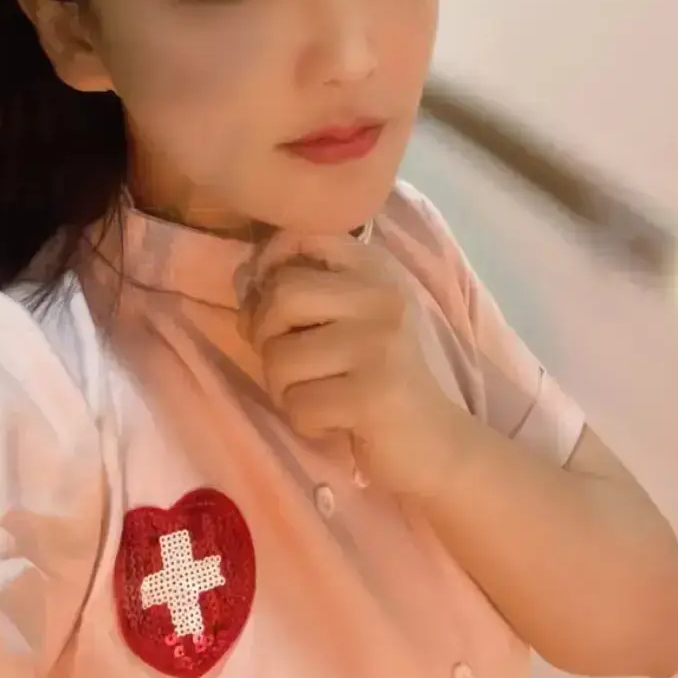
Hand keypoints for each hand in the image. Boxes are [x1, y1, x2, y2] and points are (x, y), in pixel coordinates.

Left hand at [238, 231, 452, 494]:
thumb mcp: (346, 320)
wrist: (434, 442)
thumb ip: (298, 291)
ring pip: (280, 356)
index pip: (302, 234)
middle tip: (290, 364)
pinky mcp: (373, 395)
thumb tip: (243, 277)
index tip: (272, 303)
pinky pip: (298, 404)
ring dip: (284, 389)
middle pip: (281, 295)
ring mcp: (380, 345)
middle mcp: (382, 297)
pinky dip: (306, 422)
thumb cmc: (377, 376)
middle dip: (266, 337)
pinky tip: (337, 421)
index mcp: (374, 269)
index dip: (267, 264)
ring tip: (319, 395)